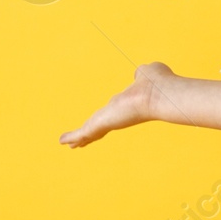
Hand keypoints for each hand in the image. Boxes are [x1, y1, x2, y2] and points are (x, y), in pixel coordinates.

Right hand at [58, 62, 174, 147]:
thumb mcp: (147, 73)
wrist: (158, 95)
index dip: (108, 119)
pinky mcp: (101, 124)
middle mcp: (119, 116)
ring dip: (80, 138)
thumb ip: (143, 75)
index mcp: (128, 106)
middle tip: (83, 141)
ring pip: (92, 132)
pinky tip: (62, 142)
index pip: (115, 115)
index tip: (105, 124)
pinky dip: (72, 136)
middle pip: (102, 127)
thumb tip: (140, 73)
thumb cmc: (158, 83)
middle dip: (93, 134)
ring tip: (71, 146)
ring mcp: (110, 122)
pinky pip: (84, 132)